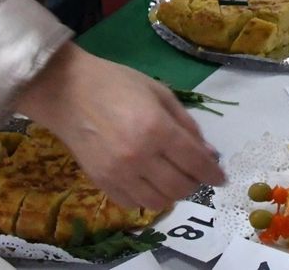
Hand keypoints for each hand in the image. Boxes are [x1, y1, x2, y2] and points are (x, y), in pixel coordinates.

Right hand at [15, 44, 224, 208]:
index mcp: (157, 129)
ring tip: (174, 179)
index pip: (195, 162)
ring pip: (158, 202)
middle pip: (180, 187)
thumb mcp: (159, 93)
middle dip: (195, 183)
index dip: (213, 173)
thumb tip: (208, 153)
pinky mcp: (101, 183)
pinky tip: (150, 182)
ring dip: (173, 194)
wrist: (67, 91)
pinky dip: (148, 197)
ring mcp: (118, 174)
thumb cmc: (117, 84)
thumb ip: (186, 125)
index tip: (221, 177)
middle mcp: (139, 157)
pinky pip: (133, 204)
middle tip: (196, 174)